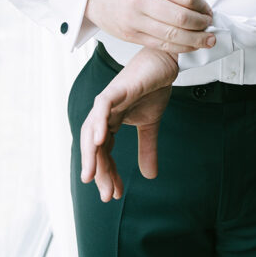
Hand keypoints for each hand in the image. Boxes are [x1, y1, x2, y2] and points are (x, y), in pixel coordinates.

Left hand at [80, 48, 178, 200]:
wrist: (164, 62)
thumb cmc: (153, 88)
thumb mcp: (150, 125)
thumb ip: (147, 149)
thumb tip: (149, 176)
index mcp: (110, 121)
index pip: (103, 152)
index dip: (108, 173)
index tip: (114, 194)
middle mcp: (104, 113)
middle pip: (94, 145)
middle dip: (98, 170)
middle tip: (106, 194)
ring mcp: (108, 100)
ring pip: (91, 129)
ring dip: (91, 153)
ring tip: (92, 175)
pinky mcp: (118, 88)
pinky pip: (102, 106)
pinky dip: (98, 122)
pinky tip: (101, 140)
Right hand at [85, 0, 214, 52]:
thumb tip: (199, 7)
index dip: (203, 6)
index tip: (208, 10)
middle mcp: (141, 0)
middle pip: (182, 19)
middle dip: (202, 25)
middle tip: (210, 25)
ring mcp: (135, 20)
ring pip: (173, 35)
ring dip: (196, 40)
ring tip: (207, 39)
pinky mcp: (132, 36)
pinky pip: (161, 45)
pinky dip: (180, 47)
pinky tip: (190, 45)